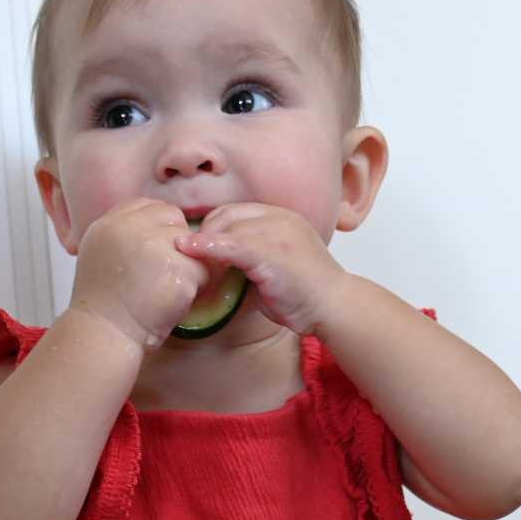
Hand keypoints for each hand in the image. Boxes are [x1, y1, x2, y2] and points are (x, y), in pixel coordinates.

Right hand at [69, 199, 209, 350]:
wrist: (104, 335)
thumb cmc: (103, 306)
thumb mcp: (100, 255)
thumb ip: (124, 235)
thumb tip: (158, 227)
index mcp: (109, 223)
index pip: (150, 207)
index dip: (159, 230)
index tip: (155, 257)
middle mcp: (129, 227)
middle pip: (173, 218)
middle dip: (177, 244)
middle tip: (164, 274)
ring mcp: (153, 246)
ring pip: (191, 244)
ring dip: (187, 267)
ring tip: (166, 291)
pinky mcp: (176, 269)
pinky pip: (203, 270)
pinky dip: (196, 288)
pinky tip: (174, 301)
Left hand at [175, 204, 344, 335]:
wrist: (333, 307)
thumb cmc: (305, 294)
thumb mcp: (274, 266)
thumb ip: (249, 259)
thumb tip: (217, 266)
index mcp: (280, 218)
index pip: (236, 212)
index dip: (213, 227)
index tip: (198, 246)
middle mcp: (278, 219)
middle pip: (227, 215)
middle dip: (205, 234)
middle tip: (190, 257)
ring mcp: (276, 233)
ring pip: (227, 228)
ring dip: (203, 243)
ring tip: (186, 260)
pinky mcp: (271, 253)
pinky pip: (231, 245)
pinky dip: (207, 247)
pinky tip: (188, 250)